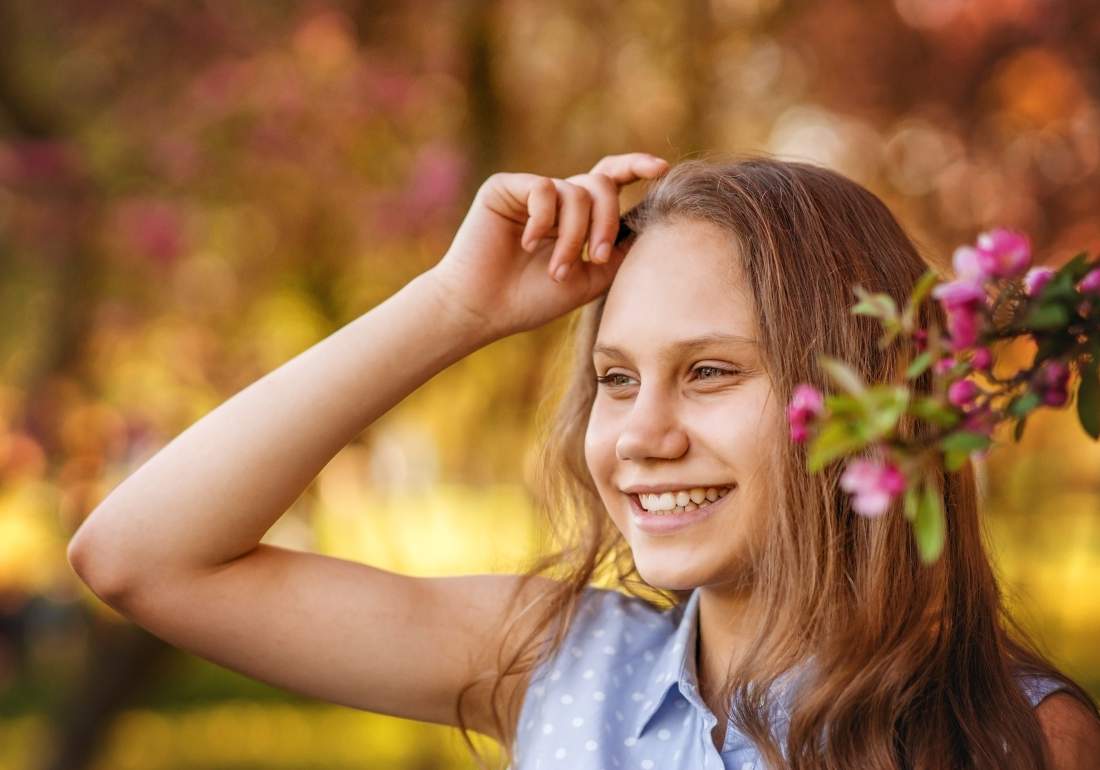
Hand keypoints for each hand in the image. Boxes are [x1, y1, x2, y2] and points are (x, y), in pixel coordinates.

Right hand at [428, 152, 669, 341]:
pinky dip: (543, 221)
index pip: (610, 180)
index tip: (662, 170)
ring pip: (576, 192)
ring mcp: (530, 191)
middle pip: (601, 184)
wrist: (483, 310)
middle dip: (607, 222)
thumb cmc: (531, 300)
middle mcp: (555, 198)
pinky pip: (543, 189)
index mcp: (575, 216)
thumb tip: (648, 224)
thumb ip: (620, 252)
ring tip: (557, 269)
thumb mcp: (590, 279)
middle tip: (598, 258)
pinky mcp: (504, 187)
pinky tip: (526, 244)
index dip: (636, 167)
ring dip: (573, 236)